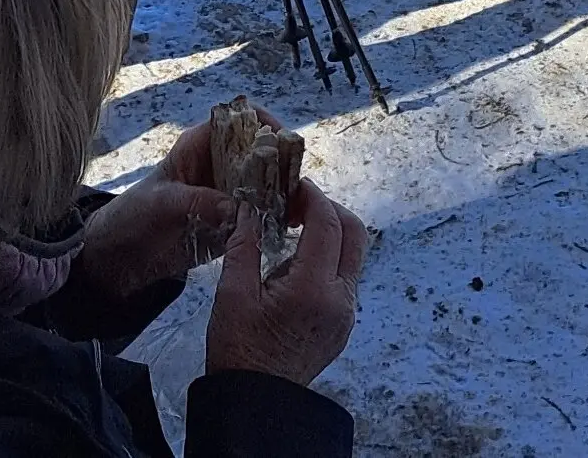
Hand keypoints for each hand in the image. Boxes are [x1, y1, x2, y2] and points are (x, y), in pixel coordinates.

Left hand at [72, 107, 283, 302]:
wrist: (119, 259)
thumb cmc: (133, 217)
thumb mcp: (161, 204)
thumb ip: (198, 202)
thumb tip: (237, 207)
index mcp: (200, 145)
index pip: (240, 119)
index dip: (264, 123)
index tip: (283, 142)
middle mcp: (219, 164)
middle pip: (261, 151)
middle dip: (282, 163)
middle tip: (298, 185)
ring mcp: (227, 193)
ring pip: (266, 182)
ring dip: (283, 192)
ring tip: (299, 209)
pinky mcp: (231, 221)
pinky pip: (260, 212)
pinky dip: (275, 217)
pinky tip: (288, 228)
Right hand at [204, 181, 366, 386]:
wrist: (255, 403)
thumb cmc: (239, 351)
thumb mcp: (233, 293)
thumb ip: (245, 243)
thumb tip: (251, 205)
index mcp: (313, 290)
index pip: (327, 224)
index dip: (312, 196)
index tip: (294, 185)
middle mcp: (340, 300)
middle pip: (354, 233)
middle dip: (329, 209)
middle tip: (298, 203)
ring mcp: (346, 314)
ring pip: (354, 255)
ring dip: (331, 232)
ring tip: (295, 229)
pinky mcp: (344, 324)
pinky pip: (346, 277)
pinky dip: (330, 257)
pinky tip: (298, 260)